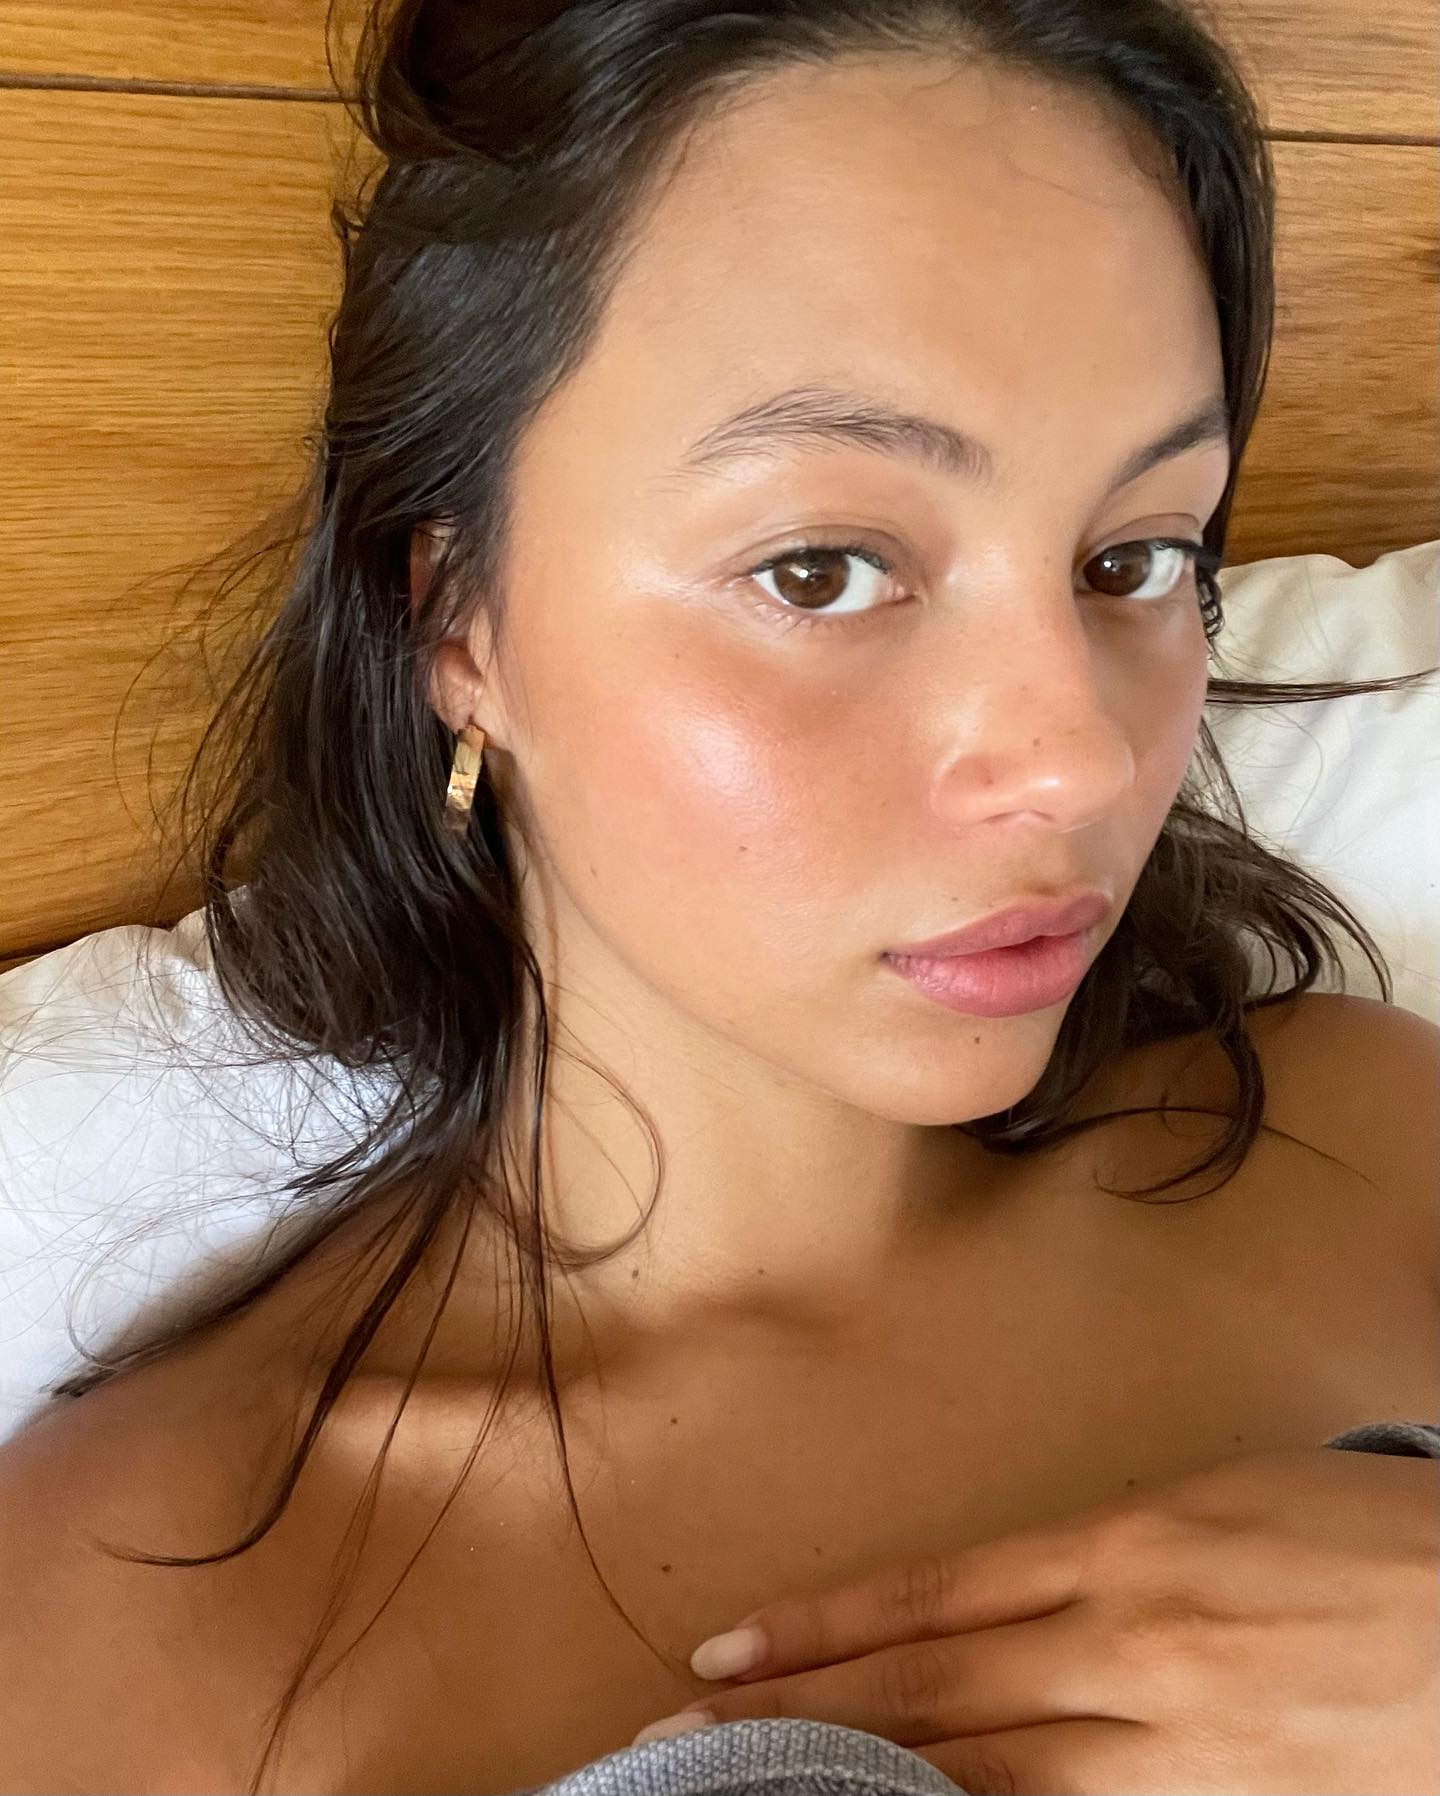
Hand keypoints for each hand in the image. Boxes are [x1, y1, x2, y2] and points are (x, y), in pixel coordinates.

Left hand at [634, 1447, 1438, 1793]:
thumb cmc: (1382, 1538)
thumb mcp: (1233, 1502)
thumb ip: (1119, 1549)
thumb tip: (1026, 1594)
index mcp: (1124, 1545)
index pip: (930, 1593)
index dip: (821, 1625)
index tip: (725, 1651)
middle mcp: (1127, 1643)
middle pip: (930, 1687)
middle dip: (802, 1710)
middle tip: (686, 1736)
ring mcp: (1176, 1746)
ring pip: (986, 1773)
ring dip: (866, 1781)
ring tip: (760, 1790)